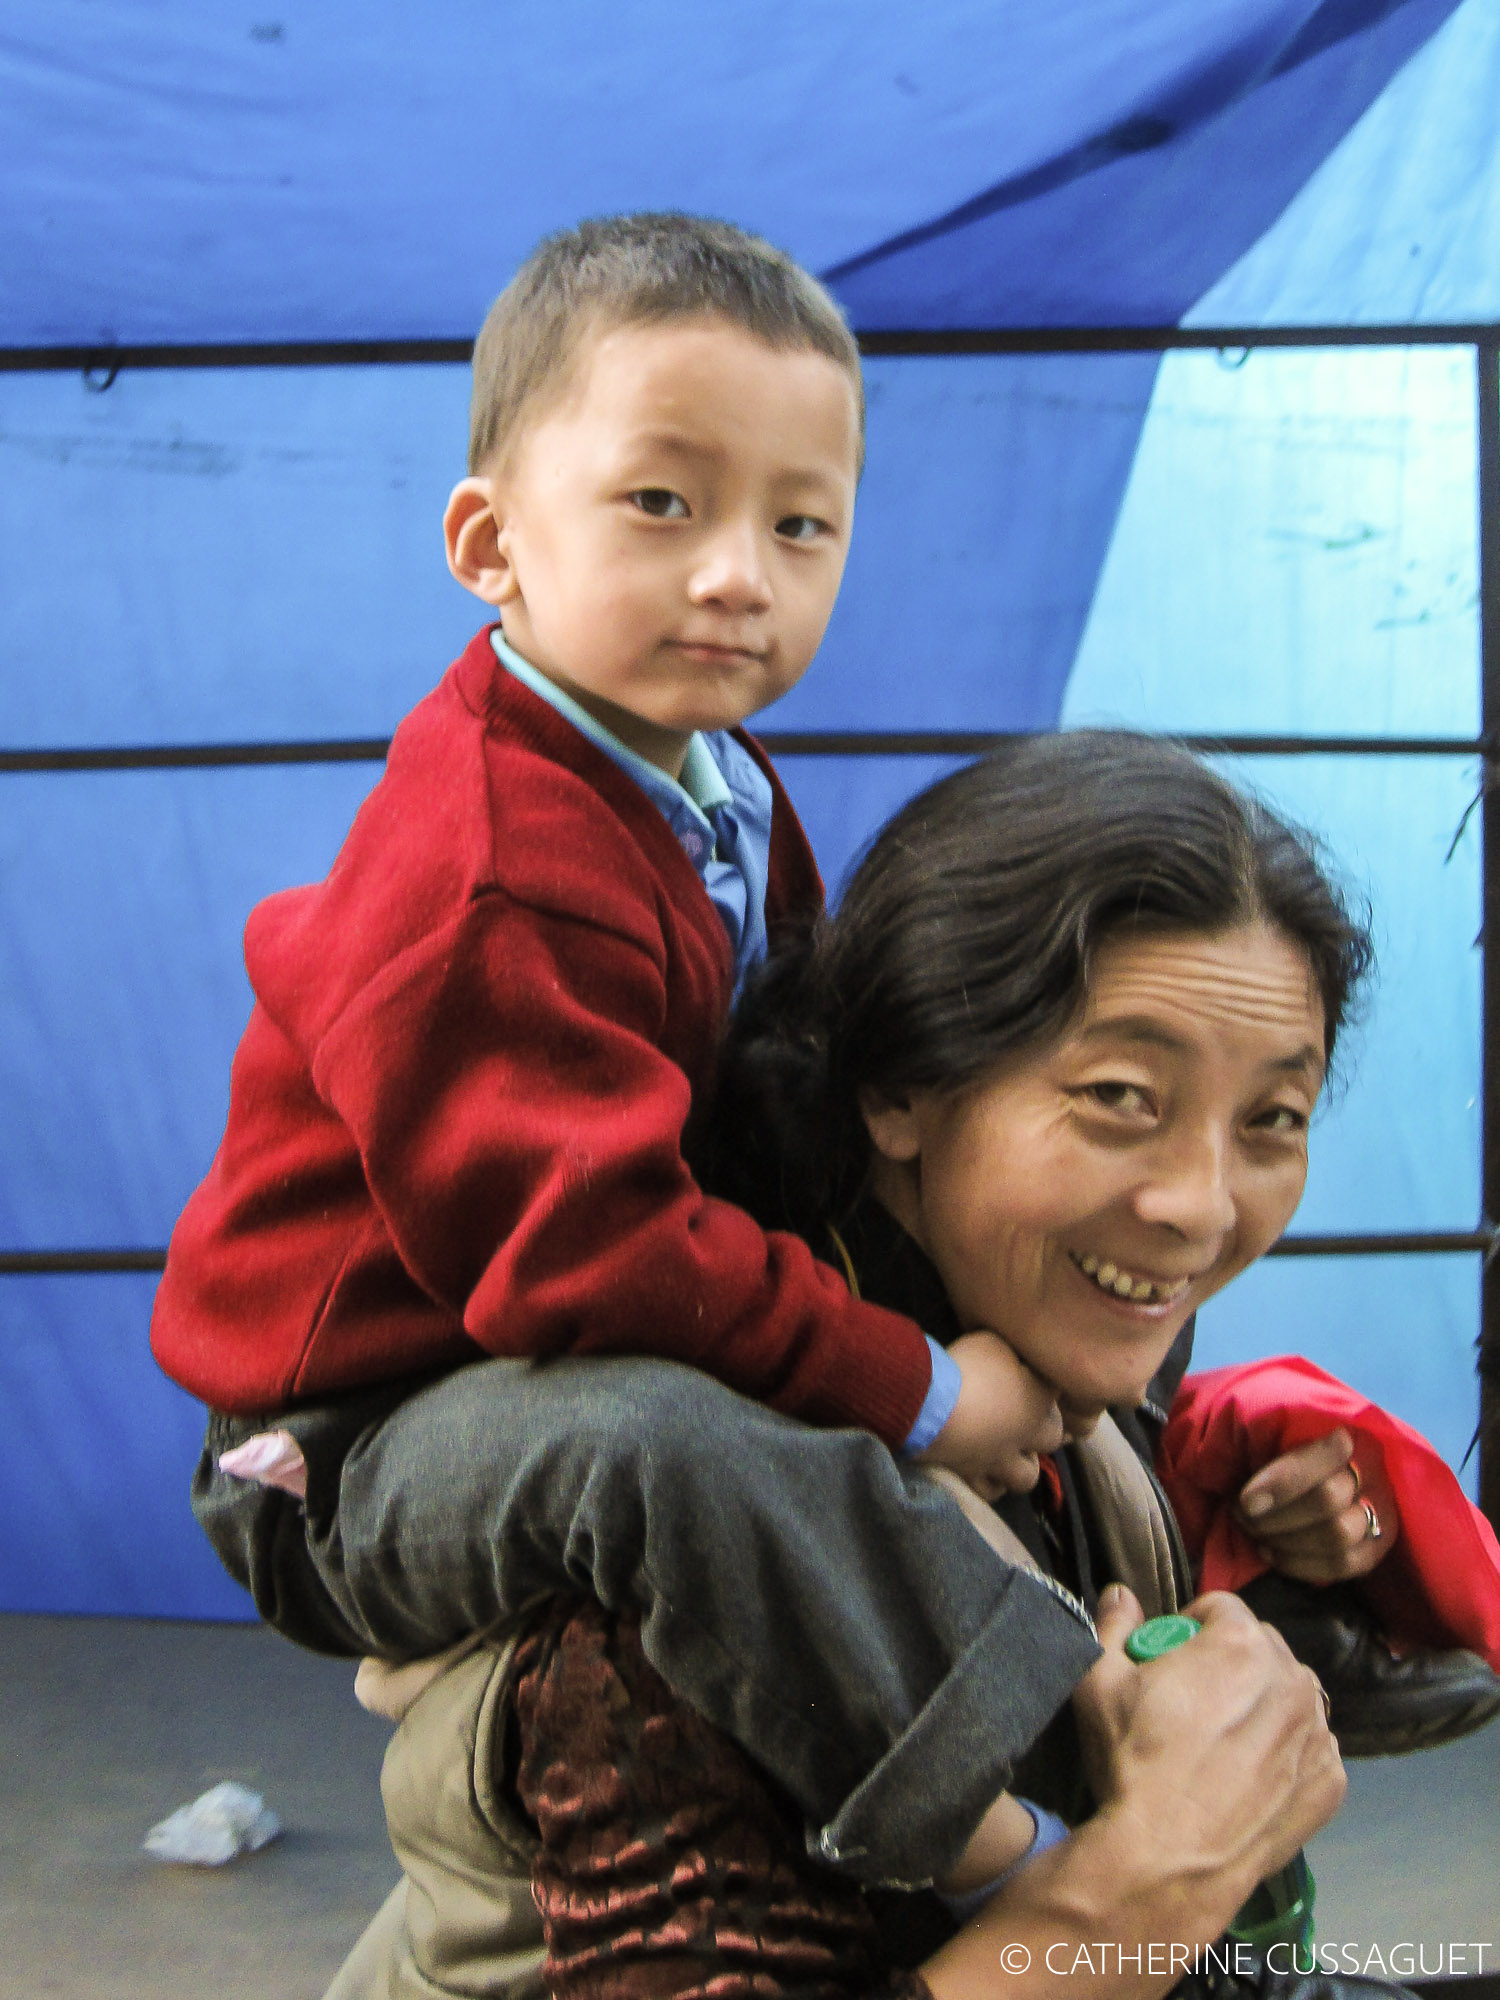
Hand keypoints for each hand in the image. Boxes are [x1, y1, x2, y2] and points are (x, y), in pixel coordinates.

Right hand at [918, 1331, 1064, 1497]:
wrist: (931, 1408)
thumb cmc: (967, 1369)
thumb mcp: (991, 1342)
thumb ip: (1008, 1350)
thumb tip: (1013, 1354)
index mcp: (1038, 1398)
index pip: (1058, 1390)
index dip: (1048, 1382)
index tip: (1035, 1374)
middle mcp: (1027, 1433)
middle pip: (1054, 1437)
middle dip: (1048, 1427)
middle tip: (1032, 1416)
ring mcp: (1001, 1460)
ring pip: (1027, 1476)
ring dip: (1024, 1464)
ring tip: (1013, 1453)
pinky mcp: (973, 1476)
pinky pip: (989, 1490)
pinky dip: (991, 1482)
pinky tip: (985, 1471)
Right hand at [1073, 1587, 1345, 1902]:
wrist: (1169, 1858)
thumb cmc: (1133, 1761)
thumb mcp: (1099, 1682)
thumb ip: (1113, 1626)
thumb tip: (1121, 1593)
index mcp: (1241, 1643)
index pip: (1220, 1607)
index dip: (1188, 1629)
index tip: (1169, 1664)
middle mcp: (1292, 1678)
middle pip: (1261, 1649)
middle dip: (1230, 1664)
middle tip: (1193, 1705)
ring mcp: (1318, 1733)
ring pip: (1290, 1697)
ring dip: (1263, 1705)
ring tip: (1222, 1744)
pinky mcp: (1331, 1781)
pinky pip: (1309, 1748)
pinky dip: (1285, 1754)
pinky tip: (1249, 1779)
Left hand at [1236, 1427, 1397, 1581]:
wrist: (1289, 1480)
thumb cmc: (1269, 1453)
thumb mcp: (1261, 1434)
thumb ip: (1258, 1436)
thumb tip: (1253, 1477)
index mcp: (1345, 1434)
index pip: (1326, 1455)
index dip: (1284, 1482)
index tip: (1246, 1501)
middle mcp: (1369, 1471)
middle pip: (1328, 1500)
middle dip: (1277, 1515)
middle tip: (1244, 1516)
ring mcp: (1379, 1512)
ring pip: (1339, 1535)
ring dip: (1287, 1540)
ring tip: (1256, 1533)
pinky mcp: (1373, 1547)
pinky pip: (1344, 1564)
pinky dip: (1301, 1564)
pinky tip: (1271, 1553)